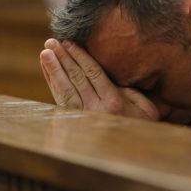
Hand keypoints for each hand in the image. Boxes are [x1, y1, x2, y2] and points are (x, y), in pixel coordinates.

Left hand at [40, 38, 158, 120]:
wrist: (131, 149)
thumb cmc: (142, 124)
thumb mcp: (145, 106)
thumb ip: (129, 89)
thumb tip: (110, 75)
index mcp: (113, 102)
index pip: (92, 73)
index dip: (80, 56)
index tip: (69, 43)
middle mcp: (95, 109)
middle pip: (76, 79)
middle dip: (63, 58)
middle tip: (51, 42)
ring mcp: (83, 117)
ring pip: (65, 89)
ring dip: (53, 70)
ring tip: (45, 53)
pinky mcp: (74, 123)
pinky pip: (61, 100)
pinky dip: (53, 83)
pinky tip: (48, 70)